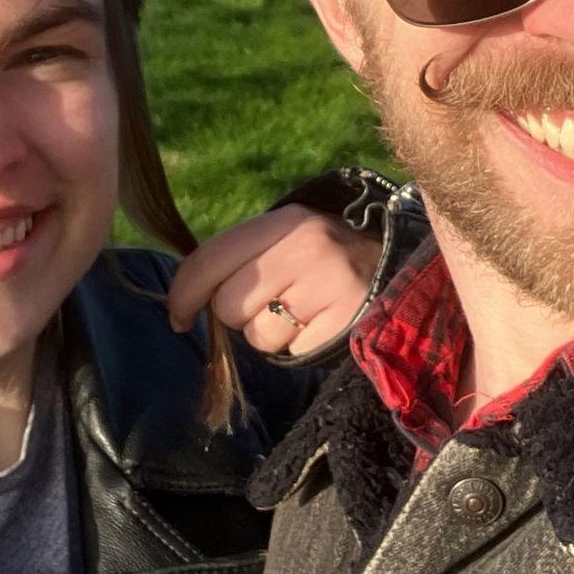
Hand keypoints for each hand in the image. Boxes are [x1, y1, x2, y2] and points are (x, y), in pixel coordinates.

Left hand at [167, 206, 382, 358]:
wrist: (396, 271)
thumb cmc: (321, 262)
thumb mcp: (284, 243)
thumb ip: (239, 261)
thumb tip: (182, 300)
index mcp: (285, 222)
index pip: (212, 258)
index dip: (184, 292)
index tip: (178, 316)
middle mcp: (307, 247)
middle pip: (229, 304)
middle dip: (238, 314)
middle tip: (271, 303)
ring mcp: (329, 285)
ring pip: (258, 334)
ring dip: (270, 333)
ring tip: (302, 312)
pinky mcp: (345, 322)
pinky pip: (291, 351)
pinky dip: (299, 345)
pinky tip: (320, 324)